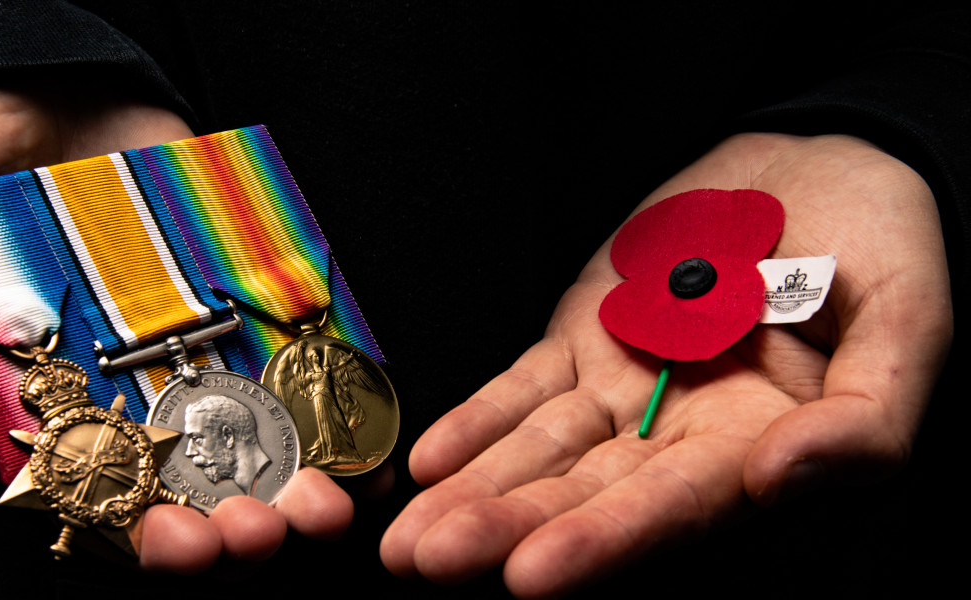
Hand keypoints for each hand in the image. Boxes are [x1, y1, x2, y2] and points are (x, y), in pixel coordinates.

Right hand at [0, 84, 352, 570]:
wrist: (13, 76)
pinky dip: (340, 390)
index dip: (137, 541)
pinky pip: (298, 348)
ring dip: (300, 478)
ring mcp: (190, 339)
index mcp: (37, 405)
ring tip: (330, 500)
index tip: (176, 547)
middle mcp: (122, 387)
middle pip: (188, 488)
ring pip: (256, 437)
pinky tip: (369, 427)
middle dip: (234, 526)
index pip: (94, 504)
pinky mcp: (239, 286)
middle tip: (269, 529)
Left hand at [381, 133, 951, 596]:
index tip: (532, 572)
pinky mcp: (584, 340)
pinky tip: (428, 462)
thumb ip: (864, 421)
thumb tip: (780, 479)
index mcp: (760, 447)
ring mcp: (625, 387)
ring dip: (472, 489)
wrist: (824, 166)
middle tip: (427, 561)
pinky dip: (477, 421)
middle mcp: (681, 434)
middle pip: (585, 492)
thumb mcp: (908, 326)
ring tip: (406, 539)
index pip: (673, 510)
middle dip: (505, 528)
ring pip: (539, 450)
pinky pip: (523, 388)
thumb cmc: (883, 244)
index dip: (604, 540)